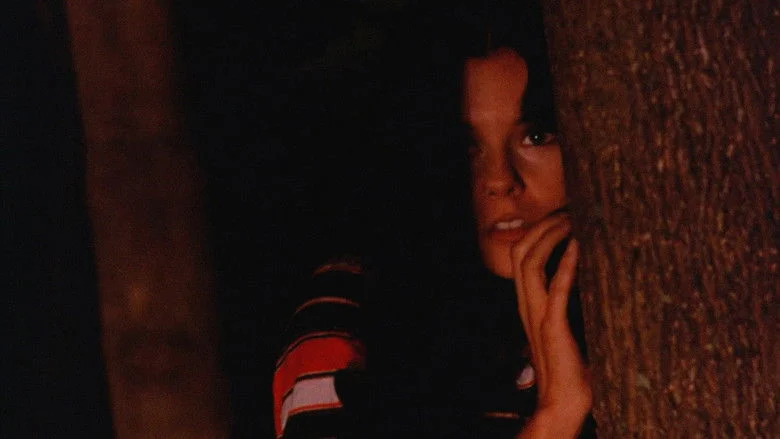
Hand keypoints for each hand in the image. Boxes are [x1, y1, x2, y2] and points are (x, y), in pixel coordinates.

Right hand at [512, 214, 590, 437]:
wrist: (563, 404)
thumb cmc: (572, 369)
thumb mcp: (567, 329)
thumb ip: (570, 305)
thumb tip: (590, 280)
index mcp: (529, 304)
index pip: (521, 256)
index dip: (537, 231)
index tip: (562, 214)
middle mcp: (528, 306)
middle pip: (520, 252)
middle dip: (541, 225)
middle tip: (568, 210)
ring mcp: (539, 316)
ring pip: (529, 264)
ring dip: (550, 237)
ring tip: (571, 220)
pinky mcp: (554, 328)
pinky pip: (556, 289)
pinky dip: (566, 264)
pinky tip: (578, 246)